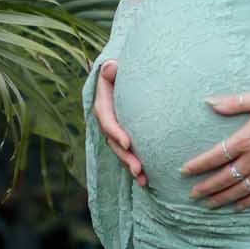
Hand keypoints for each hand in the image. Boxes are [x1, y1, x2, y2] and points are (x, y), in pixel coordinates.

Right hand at [92, 60, 146, 186]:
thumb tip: (111, 67)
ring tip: (143, 180)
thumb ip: (112, 69)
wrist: (128, 75)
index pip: (106, 118)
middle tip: (138, 169)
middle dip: (124, 156)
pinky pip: (129, 153)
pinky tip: (147, 181)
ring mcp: (116, 130)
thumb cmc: (124, 69)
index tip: (127, 143)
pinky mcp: (127, 136)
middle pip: (113, 141)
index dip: (114, 132)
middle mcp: (107, 119)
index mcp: (103, 102)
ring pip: (120, 151)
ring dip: (130, 166)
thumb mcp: (115, 66)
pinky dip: (137, 166)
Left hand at [181, 90, 249, 209]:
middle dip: (206, 187)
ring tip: (208, 205)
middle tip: (191, 195)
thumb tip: (208, 102)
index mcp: (247, 138)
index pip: (216, 155)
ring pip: (240, 189)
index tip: (184, 172)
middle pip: (224, 177)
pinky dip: (248, 202)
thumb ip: (233, 102)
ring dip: (222, 198)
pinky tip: (237, 208)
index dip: (198, 165)